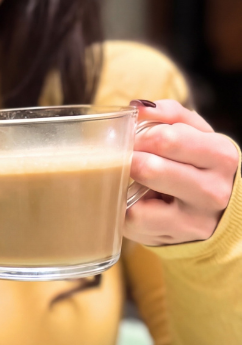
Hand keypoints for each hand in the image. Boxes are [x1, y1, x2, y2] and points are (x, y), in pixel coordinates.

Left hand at [125, 100, 238, 245]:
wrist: (216, 213)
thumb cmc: (197, 165)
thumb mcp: (196, 135)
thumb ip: (170, 114)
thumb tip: (137, 107)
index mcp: (221, 156)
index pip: (169, 138)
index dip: (141, 135)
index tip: (136, 139)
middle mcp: (213, 190)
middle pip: (151, 168)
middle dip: (129, 159)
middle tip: (129, 158)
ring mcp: (193, 219)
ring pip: (139, 199)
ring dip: (126, 185)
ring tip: (135, 179)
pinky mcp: (171, 237)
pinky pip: (131, 219)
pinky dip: (124, 207)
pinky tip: (136, 201)